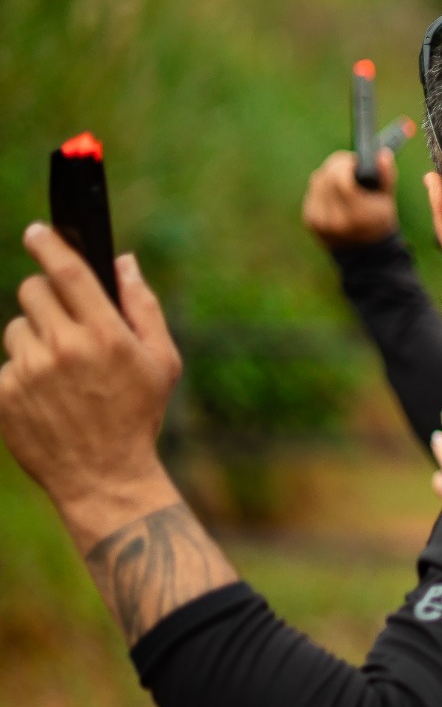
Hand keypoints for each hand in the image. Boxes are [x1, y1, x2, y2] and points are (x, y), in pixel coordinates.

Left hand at [0, 225, 186, 550]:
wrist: (103, 476)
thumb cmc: (139, 415)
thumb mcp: (161, 361)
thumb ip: (143, 306)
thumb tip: (124, 262)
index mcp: (105, 335)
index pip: (67, 272)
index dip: (49, 244)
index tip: (36, 231)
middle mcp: (63, 349)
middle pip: (32, 291)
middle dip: (45, 297)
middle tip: (63, 319)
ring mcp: (28, 372)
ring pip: (17, 327)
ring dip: (34, 339)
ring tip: (59, 372)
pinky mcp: (3, 394)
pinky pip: (6, 363)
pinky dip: (22, 373)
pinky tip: (45, 397)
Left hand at [302, 149, 399, 248]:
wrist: (364, 253)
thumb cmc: (379, 221)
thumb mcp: (387, 200)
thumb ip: (386, 176)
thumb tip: (382, 153)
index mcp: (357, 214)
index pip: (340, 179)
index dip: (346, 164)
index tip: (354, 161)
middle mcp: (335, 219)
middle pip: (326, 177)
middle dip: (337, 165)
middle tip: (348, 163)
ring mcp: (320, 221)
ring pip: (317, 181)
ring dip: (329, 174)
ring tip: (342, 176)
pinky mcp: (310, 220)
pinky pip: (312, 192)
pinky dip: (322, 186)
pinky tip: (334, 190)